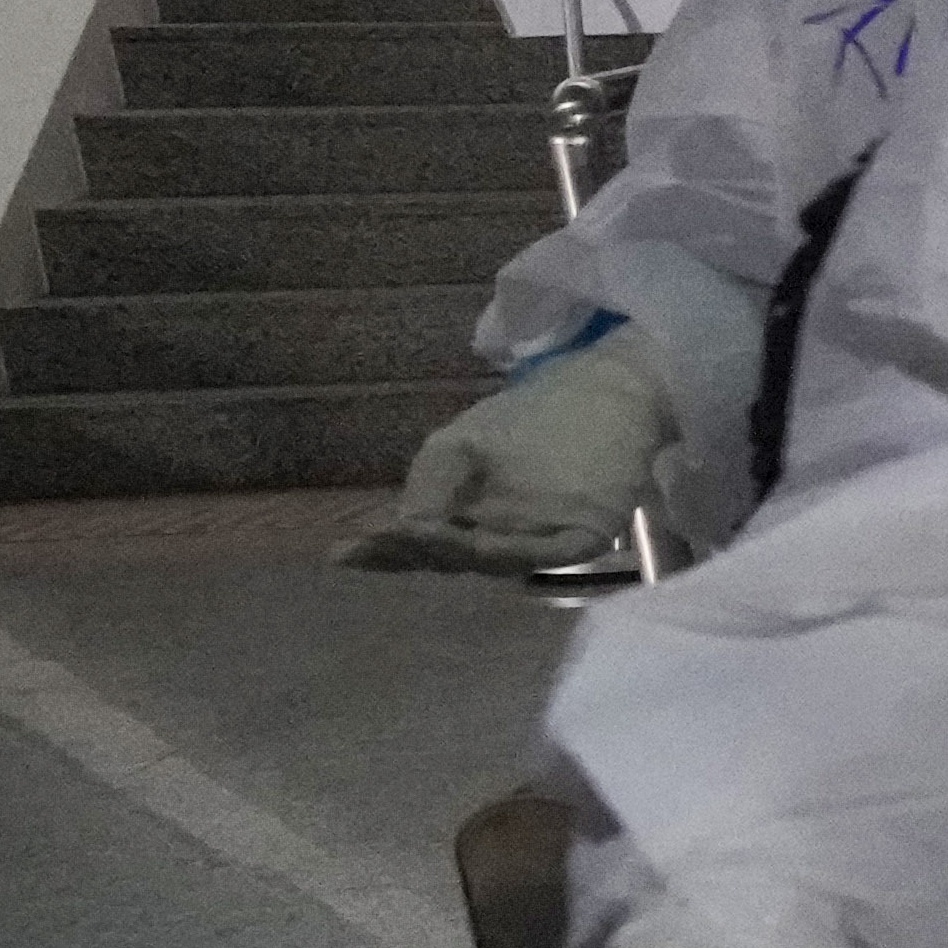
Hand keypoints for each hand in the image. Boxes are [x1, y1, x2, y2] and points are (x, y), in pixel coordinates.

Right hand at [362, 341, 678, 577]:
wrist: (606, 388)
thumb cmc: (533, 416)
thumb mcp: (459, 446)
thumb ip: (429, 485)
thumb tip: (400, 528)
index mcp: (473, 524)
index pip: (426, 546)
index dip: (385, 553)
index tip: (341, 552)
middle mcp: (508, 540)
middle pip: (458, 558)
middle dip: (420, 550)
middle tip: (384, 538)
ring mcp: (549, 539)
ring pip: (497, 559)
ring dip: (459, 550)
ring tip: (418, 535)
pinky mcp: (589, 532)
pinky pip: (548, 551)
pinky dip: (514, 547)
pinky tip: (479, 538)